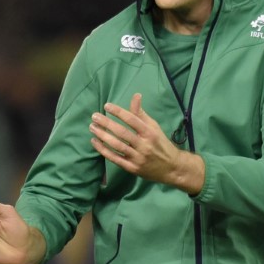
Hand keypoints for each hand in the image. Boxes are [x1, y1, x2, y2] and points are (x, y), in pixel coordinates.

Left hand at [89, 93, 204, 194]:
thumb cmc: (160, 143)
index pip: (132, 120)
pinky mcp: (132, 168)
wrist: (172, 168)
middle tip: (94, 116)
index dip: (119, 112)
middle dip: (107, 123)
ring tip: (92, 127)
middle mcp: (144, 145)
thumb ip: (141, 113)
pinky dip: (103, 150)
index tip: (106, 106)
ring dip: (102, 136)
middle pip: (122, 133)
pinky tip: (95, 142)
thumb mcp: (153, 127)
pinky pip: (115, 158)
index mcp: (150, 133)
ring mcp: (137, 158)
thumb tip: (136, 95)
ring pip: (117, 146)